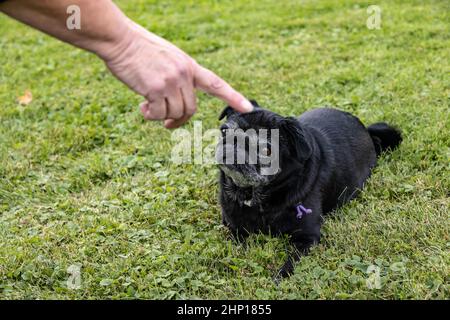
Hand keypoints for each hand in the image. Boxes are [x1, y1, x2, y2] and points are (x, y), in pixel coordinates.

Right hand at [102, 21, 252, 127]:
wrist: (119, 39)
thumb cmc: (139, 49)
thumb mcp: (167, 58)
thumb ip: (177, 76)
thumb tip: (176, 101)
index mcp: (189, 66)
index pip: (216, 84)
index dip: (233, 97)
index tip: (248, 109)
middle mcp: (184, 74)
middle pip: (190, 109)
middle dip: (178, 119)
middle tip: (167, 123)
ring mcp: (171, 81)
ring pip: (174, 113)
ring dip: (161, 116)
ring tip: (147, 106)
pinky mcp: (155, 89)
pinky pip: (158, 114)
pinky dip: (150, 116)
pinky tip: (141, 107)